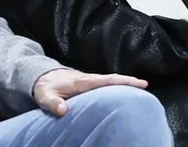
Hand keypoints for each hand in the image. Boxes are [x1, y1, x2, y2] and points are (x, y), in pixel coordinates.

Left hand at [33, 69, 148, 116]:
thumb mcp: (45, 96)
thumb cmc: (45, 87)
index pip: (107, 80)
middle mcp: (89, 79)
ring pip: (110, 82)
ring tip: (139, 91)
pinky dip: (116, 87)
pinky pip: (105, 85)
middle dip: (129, 81)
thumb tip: (64, 110)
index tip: (140, 83)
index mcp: (83, 81)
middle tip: (145, 86)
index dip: (124, 81)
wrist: (42, 77)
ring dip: (124, 84)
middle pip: (113, 79)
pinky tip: (122, 94)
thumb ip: (53, 103)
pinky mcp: (89, 85)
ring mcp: (90, 81)